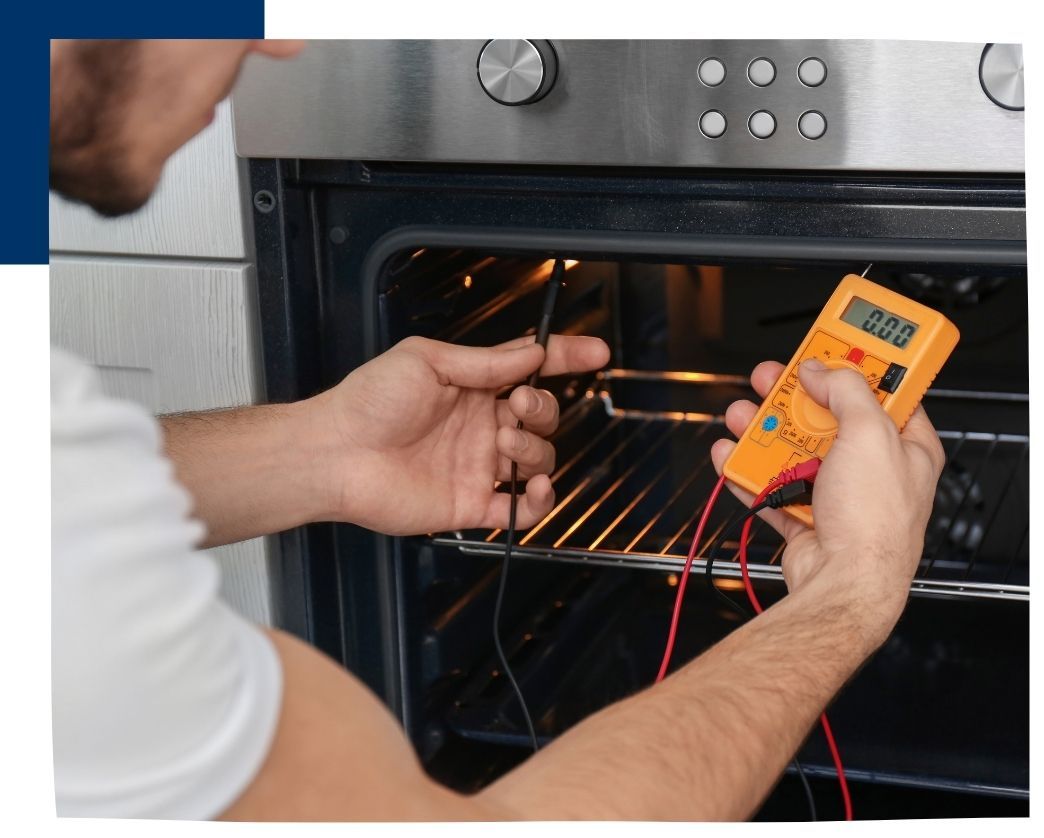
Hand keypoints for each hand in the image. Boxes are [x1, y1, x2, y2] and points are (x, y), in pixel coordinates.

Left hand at [309, 334, 609, 535]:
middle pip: (541, 416)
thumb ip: (485, 362)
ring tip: (503, 441)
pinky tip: (536, 486)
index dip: (565, 359)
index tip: (596, 352)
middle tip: (517, 403)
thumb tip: (531, 353)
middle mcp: (479, 426)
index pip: (530, 370)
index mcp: (471, 387)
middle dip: (542, 408)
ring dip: (534, 447)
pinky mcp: (470, 504)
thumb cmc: (368, 401)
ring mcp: (478, 466)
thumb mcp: (427, 360)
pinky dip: (540, 501)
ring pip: (538, 459)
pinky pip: (520, 510)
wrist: (335, 454)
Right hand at [710, 359, 944, 627]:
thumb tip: (823, 369)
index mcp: (905, 447)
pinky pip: (772, 487)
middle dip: (793, 397)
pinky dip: (749, 472)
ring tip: (742, 417)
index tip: (831, 346)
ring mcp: (838, 494)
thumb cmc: (874, 525)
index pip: (884, 391)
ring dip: (763, 433)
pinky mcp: (806, 518)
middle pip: (828, 417)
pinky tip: (732, 456)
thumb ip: (846, 391)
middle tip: (771, 378)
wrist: (842, 586)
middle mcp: (873, 470)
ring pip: (794, 450)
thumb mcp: (869, 435)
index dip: (856, 365)